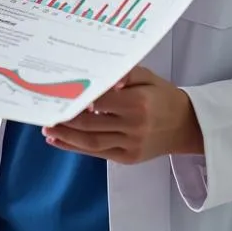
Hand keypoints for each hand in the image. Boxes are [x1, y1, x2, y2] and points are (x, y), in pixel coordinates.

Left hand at [42, 66, 203, 163]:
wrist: (187, 125)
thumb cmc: (163, 95)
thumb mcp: (147, 76)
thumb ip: (125, 73)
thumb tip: (106, 77)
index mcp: (138, 103)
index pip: (101, 101)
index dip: (80, 98)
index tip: (59, 91)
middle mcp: (133, 126)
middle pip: (91, 124)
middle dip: (65, 119)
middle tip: (44, 110)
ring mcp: (130, 145)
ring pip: (92, 142)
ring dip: (66, 136)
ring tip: (46, 128)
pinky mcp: (128, 158)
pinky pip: (98, 154)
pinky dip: (77, 148)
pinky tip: (60, 141)